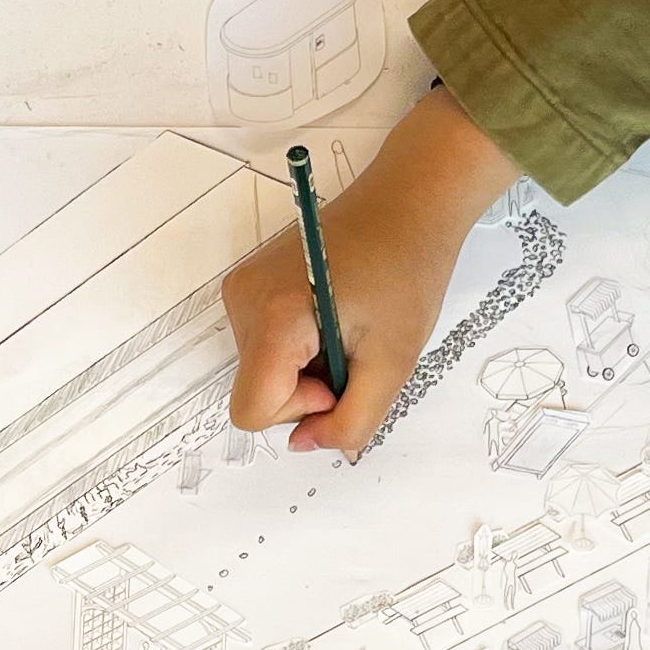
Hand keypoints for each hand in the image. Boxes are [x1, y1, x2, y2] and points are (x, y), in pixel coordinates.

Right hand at [222, 91, 524, 458]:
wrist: (407, 204)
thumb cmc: (407, 273)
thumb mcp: (393, 364)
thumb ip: (351, 421)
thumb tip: (306, 445)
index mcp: (274, 316)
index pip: (251, 410)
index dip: (301, 411)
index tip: (340, 377)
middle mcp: (243, 300)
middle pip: (259, 391)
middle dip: (309, 388)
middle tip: (355, 349)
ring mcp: (241, 289)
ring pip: (262, 372)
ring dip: (307, 369)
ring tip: (346, 328)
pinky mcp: (248, 284)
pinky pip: (265, 347)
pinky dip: (300, 348)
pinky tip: (332, 316)